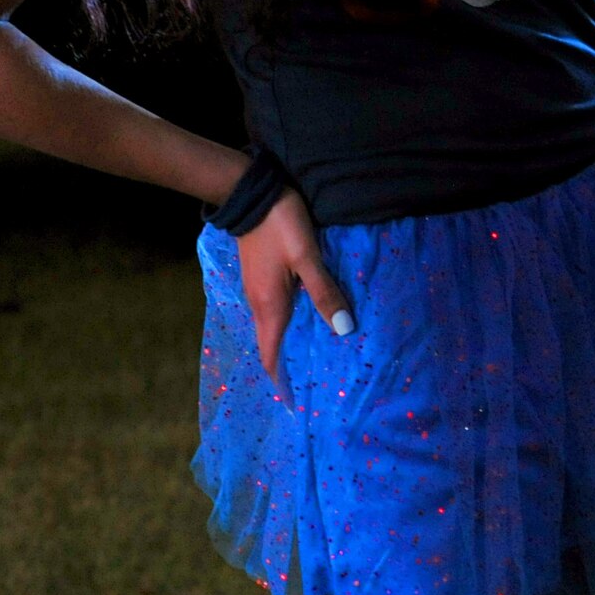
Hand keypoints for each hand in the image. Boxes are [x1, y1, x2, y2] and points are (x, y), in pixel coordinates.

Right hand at [237, 189, 354, 384]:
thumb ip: (324, 292)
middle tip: (315, 379)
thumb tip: (343, 330)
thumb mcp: (307, 257)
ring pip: (274, 325)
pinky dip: (288, 321)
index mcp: (269, 305)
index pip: (271, 355)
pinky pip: (274, 308)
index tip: (294, 403)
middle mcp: (259, 302)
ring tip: (316, 352)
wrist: (250, 191)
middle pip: (273, 343)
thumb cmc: (280, 224)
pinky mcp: (260, 274)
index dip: (281, 381)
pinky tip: (307, 316)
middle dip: (290, 364)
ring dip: (290, 341)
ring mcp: (257, 288)